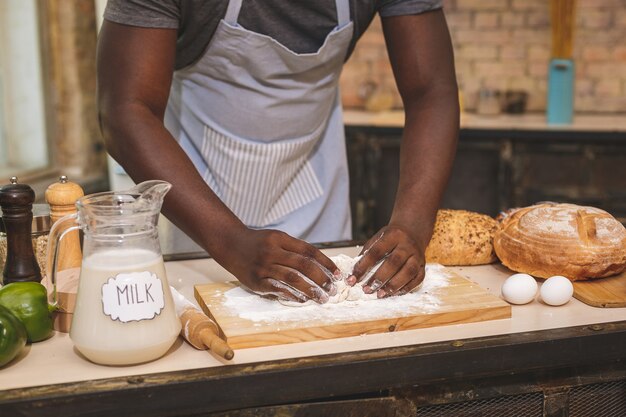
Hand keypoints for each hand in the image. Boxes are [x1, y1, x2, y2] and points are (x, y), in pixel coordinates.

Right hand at [219, 228, 338, 303]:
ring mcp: (263, 266)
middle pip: (303, 265)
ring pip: (292, 278)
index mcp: (280, 239)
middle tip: (332, 289)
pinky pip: (277, 288)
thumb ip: (295, 249)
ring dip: (310, 289)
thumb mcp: (277, 238)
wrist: (231, 245)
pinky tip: (303, 299)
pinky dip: (292, 295)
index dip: (326, 263)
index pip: (309, 251)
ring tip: (322, 298)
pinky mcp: (256, 281)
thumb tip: (321, 265)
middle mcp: (272, 251)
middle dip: (321, 278)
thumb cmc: (259, 243)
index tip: (338, 274)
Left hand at [349, 225, 425, 297]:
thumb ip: (367, 253)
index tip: (352, 279)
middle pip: (393, 262)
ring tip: (380, 294)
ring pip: (408, 272)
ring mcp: (417, 256)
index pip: (376, 252)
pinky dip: (406, 288)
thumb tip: (354, 272)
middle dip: (379, 278)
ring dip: (393, 285)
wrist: (412, 232)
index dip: (363, 266)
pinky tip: (394, 293)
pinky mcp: (423, 266)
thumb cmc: (391, 238)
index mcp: (393, 235)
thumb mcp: (378, 238)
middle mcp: (407, 245)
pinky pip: (417, 279)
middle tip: (367, 289)